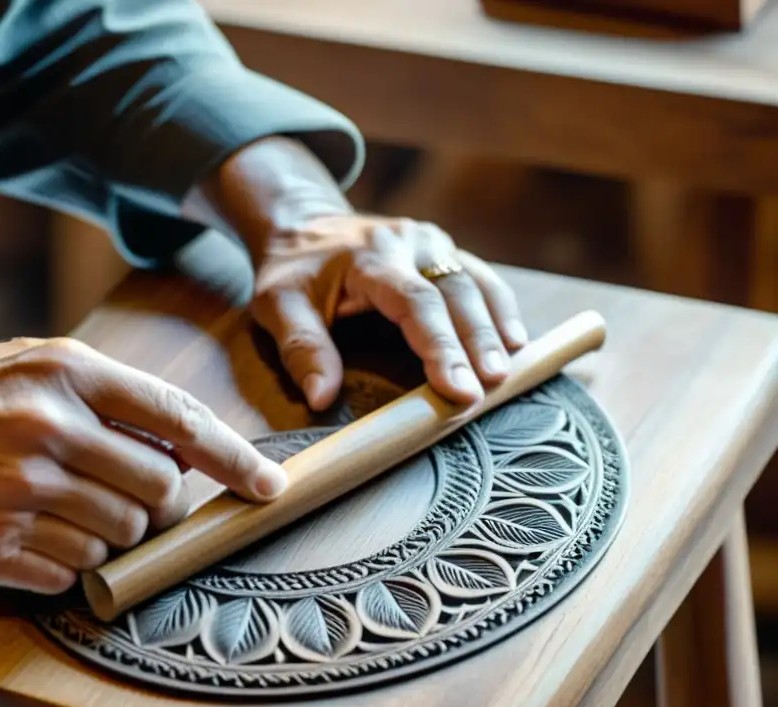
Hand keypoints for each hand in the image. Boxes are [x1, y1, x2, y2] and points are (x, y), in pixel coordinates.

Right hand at [0, 339, 286, 593]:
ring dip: (114, 537)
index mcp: (66, 374)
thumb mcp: (33, 367)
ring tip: (69, 512)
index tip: (268, 486)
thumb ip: (111, 397)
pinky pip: (73, 573)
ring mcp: (16, 493)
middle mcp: (46, 430)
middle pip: (159, 492)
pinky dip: (71, 564)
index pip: (178, 419)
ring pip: (121, 539)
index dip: (235, 459)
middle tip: (134, 503)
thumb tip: (184, 449)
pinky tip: (36, 536)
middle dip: (161, 507)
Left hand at [251, 214, 527, 410]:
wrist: (301, 221)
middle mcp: (407, 243)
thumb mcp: (277, 306)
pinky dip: (500, 309)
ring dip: (496, 326)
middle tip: (491, 386)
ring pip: (475, 281)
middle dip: (476, 342)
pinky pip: (480, 277)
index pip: (415, 302)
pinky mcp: (442, 249)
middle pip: (455, 291)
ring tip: (510, 371)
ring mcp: (430, 242)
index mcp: (369, 257)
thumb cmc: (291, 270)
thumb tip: (321, 398)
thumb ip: (301, 349)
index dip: (440, 346)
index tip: (457, 389)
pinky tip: (514, 342)